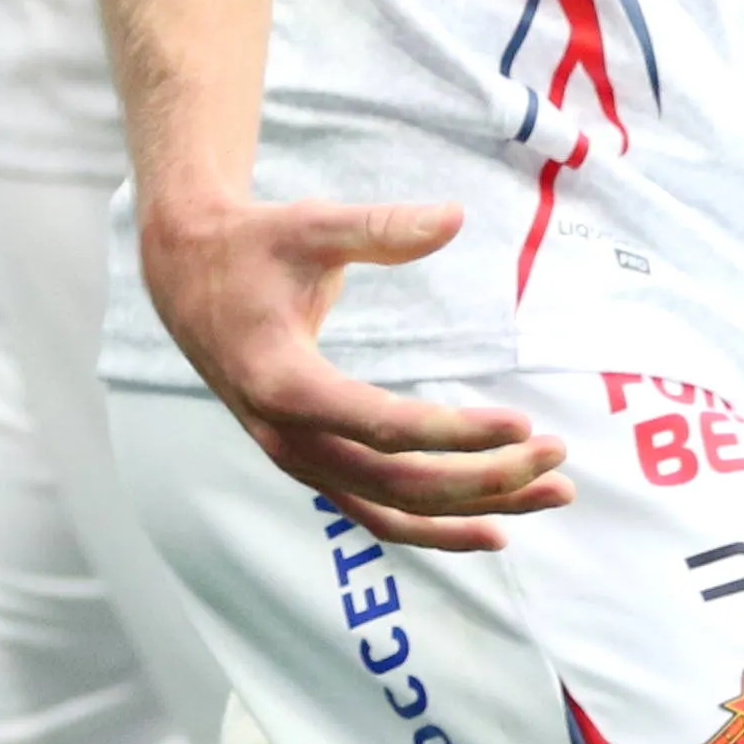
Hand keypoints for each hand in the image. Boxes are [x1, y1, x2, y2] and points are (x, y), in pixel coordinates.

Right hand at [140, 192, 567, 552]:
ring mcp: (298, 459)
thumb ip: (379, 228)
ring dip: (475, 509)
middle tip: (558, 455)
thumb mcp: (308, 225)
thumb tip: (453, 217)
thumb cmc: (251, 246)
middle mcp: (288, 437)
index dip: (454, 433)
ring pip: (395, 510)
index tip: (522, 424)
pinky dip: (437, 525)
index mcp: (283, 382)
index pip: (381, 426)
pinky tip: (497, 524)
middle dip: (485, 477)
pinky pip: (378, 511)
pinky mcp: (312, 461)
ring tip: (553, 494)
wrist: (186, 275)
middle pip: (398, 482)